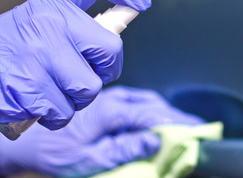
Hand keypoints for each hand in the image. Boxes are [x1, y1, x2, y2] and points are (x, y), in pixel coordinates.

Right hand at [0, 0, 150, 129]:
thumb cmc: (16, 48)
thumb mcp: (42, 24)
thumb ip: (77, 28)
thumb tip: (115, 41)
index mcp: (55, 3)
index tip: (142, 1)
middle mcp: (50, 22)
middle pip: (111, 50)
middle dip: (105, 70)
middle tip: (85, 73)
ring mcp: (38, 54)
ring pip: (89, 89)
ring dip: (77, 98)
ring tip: (55, 88)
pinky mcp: (29, 88)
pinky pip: (64, 112)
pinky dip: (56, 115)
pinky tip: (39, 101)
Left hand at [0, 86, 203, 176]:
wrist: (32, 139)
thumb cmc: (56, 151)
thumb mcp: (90, 158)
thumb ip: (123, 149)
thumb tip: (152, 143)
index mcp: (110, 112)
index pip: (152, 115)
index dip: (177, 123)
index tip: (196, 130)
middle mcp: (113, 100)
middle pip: (153, 105)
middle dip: (176, 117)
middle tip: (194, 130)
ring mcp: (112, 98)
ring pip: (147, 101)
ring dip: (165, 114)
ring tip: (180, 126)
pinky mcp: (110, 102)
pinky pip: (138, 103)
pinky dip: (153, 111)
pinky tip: (158, 120)